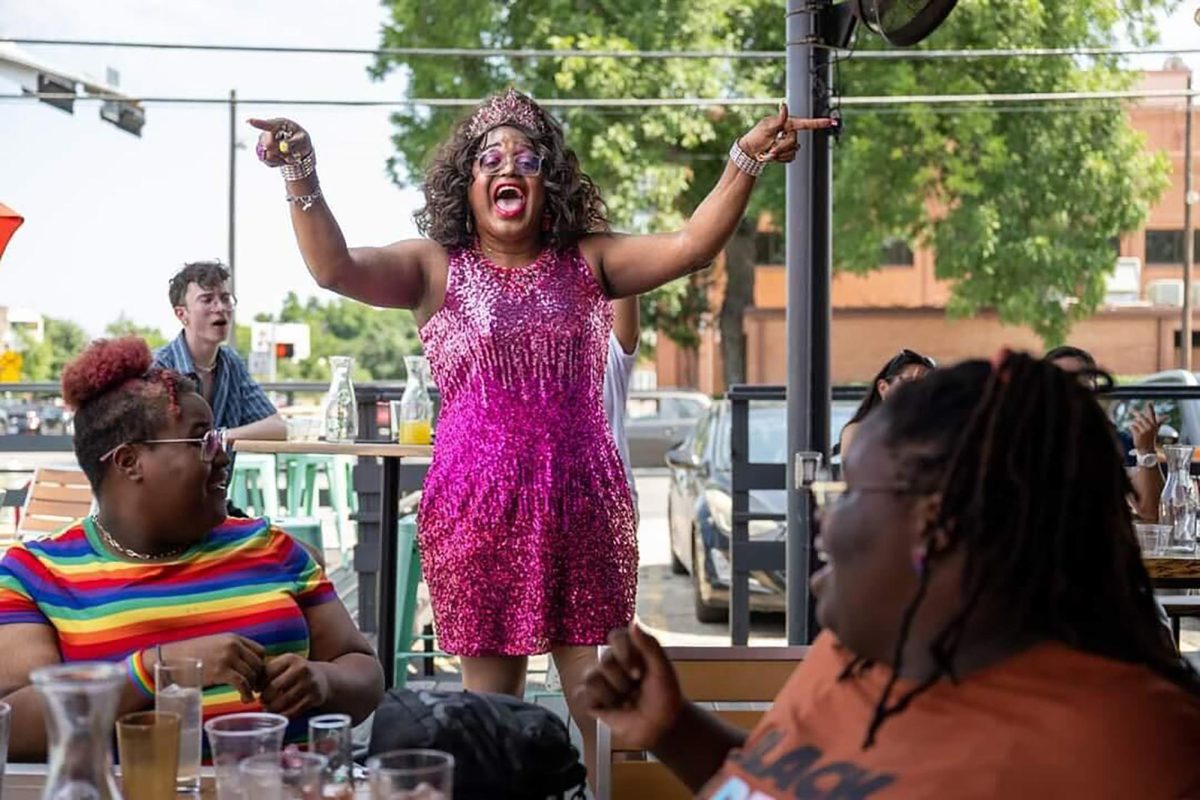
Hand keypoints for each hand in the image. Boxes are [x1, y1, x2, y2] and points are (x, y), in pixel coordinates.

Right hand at [161, 634, 265, 703]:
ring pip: (251, 674)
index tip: (256, 676)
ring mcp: (227, 657)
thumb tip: (245, 666)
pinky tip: (244, 699)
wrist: (169, 659)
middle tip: (253, 689)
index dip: (260, 665)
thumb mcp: (214, 645)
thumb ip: (231, 651)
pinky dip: (246, 693)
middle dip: (257, 678)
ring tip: (246, 695)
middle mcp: (233, 645)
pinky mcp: (221, 671)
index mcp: (233, 638)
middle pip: (258, 664)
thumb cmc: (190, 655)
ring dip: (251, 687)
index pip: (260, 651)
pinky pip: (242, 683)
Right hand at [247, 118, 312, 167]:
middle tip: (290, 152)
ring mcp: (263, 141)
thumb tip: (284, 147)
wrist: (299, 148)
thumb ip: (294, 142)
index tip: (249, 121)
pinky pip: (267, 161)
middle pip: (268, 145)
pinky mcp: (262, 151)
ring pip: (267, 155)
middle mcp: (268, 131)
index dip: (258, 123)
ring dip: (280, 158)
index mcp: (279, 124)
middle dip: (280, 152)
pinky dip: (278, 163)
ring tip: (288, 154)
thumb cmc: (301, 139)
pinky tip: (283, 158)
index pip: (267, 124)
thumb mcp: (302, 139)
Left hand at [260, 654, 330, 718]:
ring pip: (283, 701)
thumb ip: (267, 671)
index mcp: (290, 658)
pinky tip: (280, 713)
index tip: (256, 690)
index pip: (267, 673)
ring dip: (272, 708)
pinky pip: (294, 710)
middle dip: (264, 697)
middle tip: (262, 701)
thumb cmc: (295, 673)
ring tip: (268, 708)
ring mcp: (309, 683)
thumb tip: (247, 686)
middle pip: (274, 687)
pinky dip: (284, 714)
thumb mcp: (284, 665)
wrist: (322, 678)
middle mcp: (301, 668)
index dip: (258, 684)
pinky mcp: (315, 697)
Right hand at [575, 624, 683, 749]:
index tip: (640, 673)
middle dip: (623, 681)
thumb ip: (649, 644)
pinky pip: (582, 694)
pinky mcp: (591, 699)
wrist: (662, 725)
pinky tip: (612, 708)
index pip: (615, 637)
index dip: (625, 655)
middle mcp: (611, 661)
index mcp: (628, 648)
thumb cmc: (664, 694)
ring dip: (613, 695)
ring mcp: (600, 680)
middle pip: (605, 662)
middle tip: (635, 691)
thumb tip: (633, 622)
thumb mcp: (662, 668)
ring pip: (592, 678)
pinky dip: (597, 702)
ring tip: (626, 702)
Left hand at [738, 103, 834, 164]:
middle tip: (770, 149)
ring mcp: (789, 143)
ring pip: (793, 152)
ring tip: (768, 152)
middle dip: (781, 148)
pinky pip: (791, 158)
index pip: (806, 123)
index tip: (832, 122)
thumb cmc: (756, 136)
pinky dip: (781, 160)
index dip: (819, 123)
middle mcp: (790, 133)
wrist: (750, 151)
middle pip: (794, 142)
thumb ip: (779, 118)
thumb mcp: (766, 127)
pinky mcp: (787, 153)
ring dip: (779, 154)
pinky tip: (772, 156)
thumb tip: (784, 104)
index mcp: (787, 124)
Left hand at [1130, 404, 1161, 454]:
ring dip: (1134, 425)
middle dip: (1135, 412)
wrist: (1147, 449)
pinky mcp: (1139, 434)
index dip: (1150, 408)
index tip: (1149, 402)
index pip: (1152, 414)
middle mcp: (1150, 426)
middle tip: (1131, 409)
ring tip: (1138, 430)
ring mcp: (1145, 430)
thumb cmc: (1150, 438)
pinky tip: (1135, 433)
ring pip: (1135, 422)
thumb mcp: (1155, 429)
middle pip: (1140, 416)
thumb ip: (1160, 421)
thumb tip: (1168, 416)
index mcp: (1154, 424)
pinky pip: (1131, 426)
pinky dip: (1131, 429)